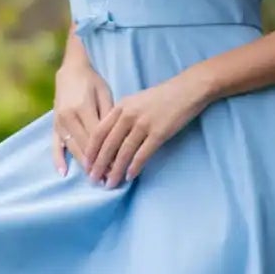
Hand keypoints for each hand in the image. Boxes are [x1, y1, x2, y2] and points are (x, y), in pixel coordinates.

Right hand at [52, 61, 113, 176]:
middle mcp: (68, 117)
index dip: (109, 153)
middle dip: (98, 163)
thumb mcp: (105, 94)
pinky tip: (63, 172)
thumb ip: (108, 116)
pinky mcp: (53, 125)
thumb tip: (115, 141)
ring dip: (84, 165)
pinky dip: (58, 159)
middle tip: (111, 178)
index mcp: (83, 108)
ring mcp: (59, 122)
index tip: (120, 166)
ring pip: (73, 148)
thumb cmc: (92, 82)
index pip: (98, 137)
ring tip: (96, 179)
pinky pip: (55, 145)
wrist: (71, 70)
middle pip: (85, 146)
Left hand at [80, 73, 207, 185]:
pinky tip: (129, 177)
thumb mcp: (136, 101)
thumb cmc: (162, 96)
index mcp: (121, 107)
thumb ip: (121, 116)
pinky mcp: (159, 132)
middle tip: (93, 179)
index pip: (99, 132)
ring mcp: (144, 124)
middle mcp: (128, 115)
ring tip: (110, 184)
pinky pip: (142, 154)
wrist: (188, 89)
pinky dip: (134, 167)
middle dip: (99, 165)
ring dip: (115, 170)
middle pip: (108, 145)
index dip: (91, 150)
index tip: (86, 165)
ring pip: (123, 152)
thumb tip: (110, 139)